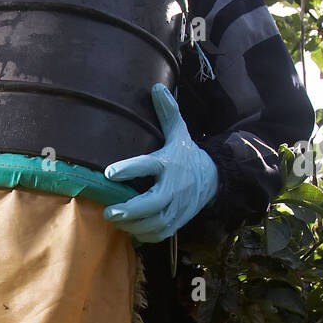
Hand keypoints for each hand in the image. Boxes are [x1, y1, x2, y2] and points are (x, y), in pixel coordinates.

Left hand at [102, 84, 218, 242]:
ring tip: (115, 220)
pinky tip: (130, 230)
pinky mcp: (177, 221)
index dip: (129, 169)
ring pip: (155, 223)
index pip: (148, 166)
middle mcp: (173, 187)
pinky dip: (144, 235)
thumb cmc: (187, 155)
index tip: (110, 172)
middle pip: (154, 203)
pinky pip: (160, 234)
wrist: (213, 178)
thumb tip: (156, 87)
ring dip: (133, 225)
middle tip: (109, 210)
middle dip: (130, 210)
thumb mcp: (179, 133)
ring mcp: (177, 207)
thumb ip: (167, 113)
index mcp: (169, 163)